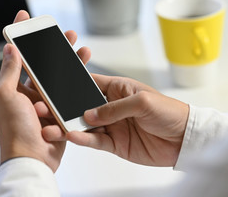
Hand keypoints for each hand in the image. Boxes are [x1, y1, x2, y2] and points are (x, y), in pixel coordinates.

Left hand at [0, 10, 90, 171]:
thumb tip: (10, 48)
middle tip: (66, 34)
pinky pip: (71, 94)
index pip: (17, 56)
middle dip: (55, 46)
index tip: (25, 17)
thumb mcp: (6, 96)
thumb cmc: (15, 131)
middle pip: (44, 63)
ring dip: (72, 63)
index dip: (20, 35)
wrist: (32, 159)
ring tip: (84, 51)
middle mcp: (30, 93)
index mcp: (14, 88)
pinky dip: (79, 83)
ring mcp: (46, 102)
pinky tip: (87, 74)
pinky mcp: (60, 113)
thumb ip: (10, 72)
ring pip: (61, 77)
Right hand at [42, 75, 188, 166]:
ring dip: (67, 126)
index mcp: (118, 89)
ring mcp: (112, 125)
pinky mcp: (115, 143)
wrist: (184, 139)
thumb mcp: (142, 102)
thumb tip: (89, 114)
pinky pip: (94, 141)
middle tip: (44, 108)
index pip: (90, 83)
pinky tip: (71, 137)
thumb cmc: (169, 112)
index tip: (52, 84)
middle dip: (63, 107)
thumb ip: (114, 108)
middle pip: (81, 106)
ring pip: (84, 125)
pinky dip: (83, 140)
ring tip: (51, 127)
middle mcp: (112, 106)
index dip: (72, 83)